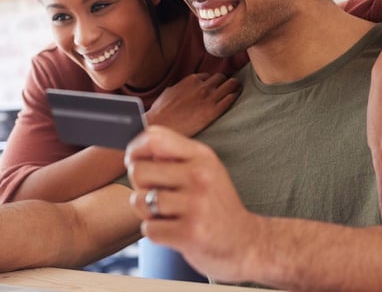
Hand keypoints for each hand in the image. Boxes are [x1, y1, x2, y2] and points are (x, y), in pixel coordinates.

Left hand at [125, 126, 258, 282]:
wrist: (247, 243)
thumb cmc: (217, 206)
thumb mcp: (205, 170)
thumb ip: (174, 155)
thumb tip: (135, 148)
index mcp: (202, 156)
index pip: (153, 138)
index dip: (135, 149)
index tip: (134, 160)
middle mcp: (200, 176)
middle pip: (139, 170)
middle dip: (141, 186)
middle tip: (159, 195)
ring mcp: (196, 205)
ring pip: (140, 201)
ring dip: (148, 212)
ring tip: (169, 214)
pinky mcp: (190, 233)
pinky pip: (149, 229)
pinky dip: (156, 233)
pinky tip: (175, 230)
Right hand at [146, 73, 239, 136]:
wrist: (161, 125)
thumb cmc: (161, 111)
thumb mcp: (169, 92)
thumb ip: (179, 87)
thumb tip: (180, 87)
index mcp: (191, 80)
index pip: (209, 76)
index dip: (212, 81)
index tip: (215, 86)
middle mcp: (202, 86)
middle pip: (222, 78)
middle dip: (225, 82)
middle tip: (229, 87)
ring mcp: (209, 98)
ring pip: (230, 85)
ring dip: (234, 86)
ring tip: (237, 89)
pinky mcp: (214, 111)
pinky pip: (230, 99)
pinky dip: (235, 96)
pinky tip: (236, 98)